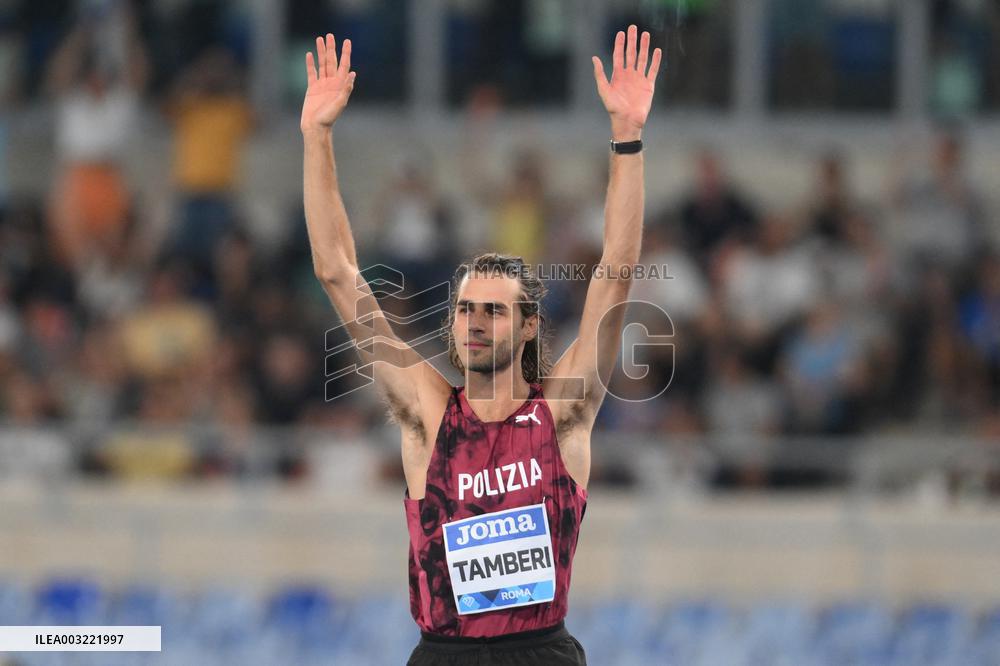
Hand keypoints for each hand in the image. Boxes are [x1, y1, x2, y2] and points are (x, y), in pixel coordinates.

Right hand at [301, 34, 354, 133]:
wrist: (315, 127)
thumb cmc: (329, 118)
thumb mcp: (340, 104)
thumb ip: (346, 89)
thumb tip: (353, 74)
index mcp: (340, 85)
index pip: (344, 65)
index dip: (346, 53)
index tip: (347, 41)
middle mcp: (332, 83)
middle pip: (332, 61)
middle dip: (331, 48)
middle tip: (330, 35)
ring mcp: (322, 84)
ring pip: (322, 64)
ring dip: (321, 52)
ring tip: (319, 39)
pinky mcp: (312, 88)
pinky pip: (311, 73)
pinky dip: (310, 63)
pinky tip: (309, 54)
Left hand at [592, 25, 661, 140]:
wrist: (627, 121)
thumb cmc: (614, 108)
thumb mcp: (604, 90)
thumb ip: (600, 74)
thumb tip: (594, 58)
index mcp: (618, 75)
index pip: (618, 56)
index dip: (619, 44)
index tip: (621, 33)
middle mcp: (629, 75)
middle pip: (631, 54)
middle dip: (632, 41)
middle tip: (633, 27)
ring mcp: (639, 79)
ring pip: (642, 59)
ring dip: (644, 47)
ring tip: (646, 34)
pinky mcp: (648, 85)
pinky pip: (653, 70)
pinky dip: (655, 61)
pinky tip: (656, 51)